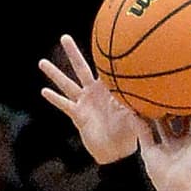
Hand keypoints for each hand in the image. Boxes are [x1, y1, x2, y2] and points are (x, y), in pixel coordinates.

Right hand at [39, 34, 142, 164]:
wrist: (117, 152)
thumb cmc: (129, 133)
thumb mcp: (134, 115)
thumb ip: (137, 102)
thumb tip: (147, 91)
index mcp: (108, 89)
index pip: (102, 67)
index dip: (100, 55)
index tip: (97, 37)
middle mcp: (94, 92)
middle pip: (81, 68)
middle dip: (72, 53)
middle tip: (64, 37)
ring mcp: (84, 103)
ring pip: (67, 84)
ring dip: (55, 74)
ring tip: (42, 62)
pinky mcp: (78, 116)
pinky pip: (65, 105)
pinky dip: (55, 99)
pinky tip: (44, 92)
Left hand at [136, 99, 190, 190]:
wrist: (175, 184)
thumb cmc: (160, 172)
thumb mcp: (148, 149)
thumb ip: (142, 131)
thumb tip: (132, 112)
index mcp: (167, 142)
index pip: (163, 121)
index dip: (159, 108)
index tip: (156, 92)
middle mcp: (181, 139)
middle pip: (180, 116)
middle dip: (180, 102)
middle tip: (178, 83)